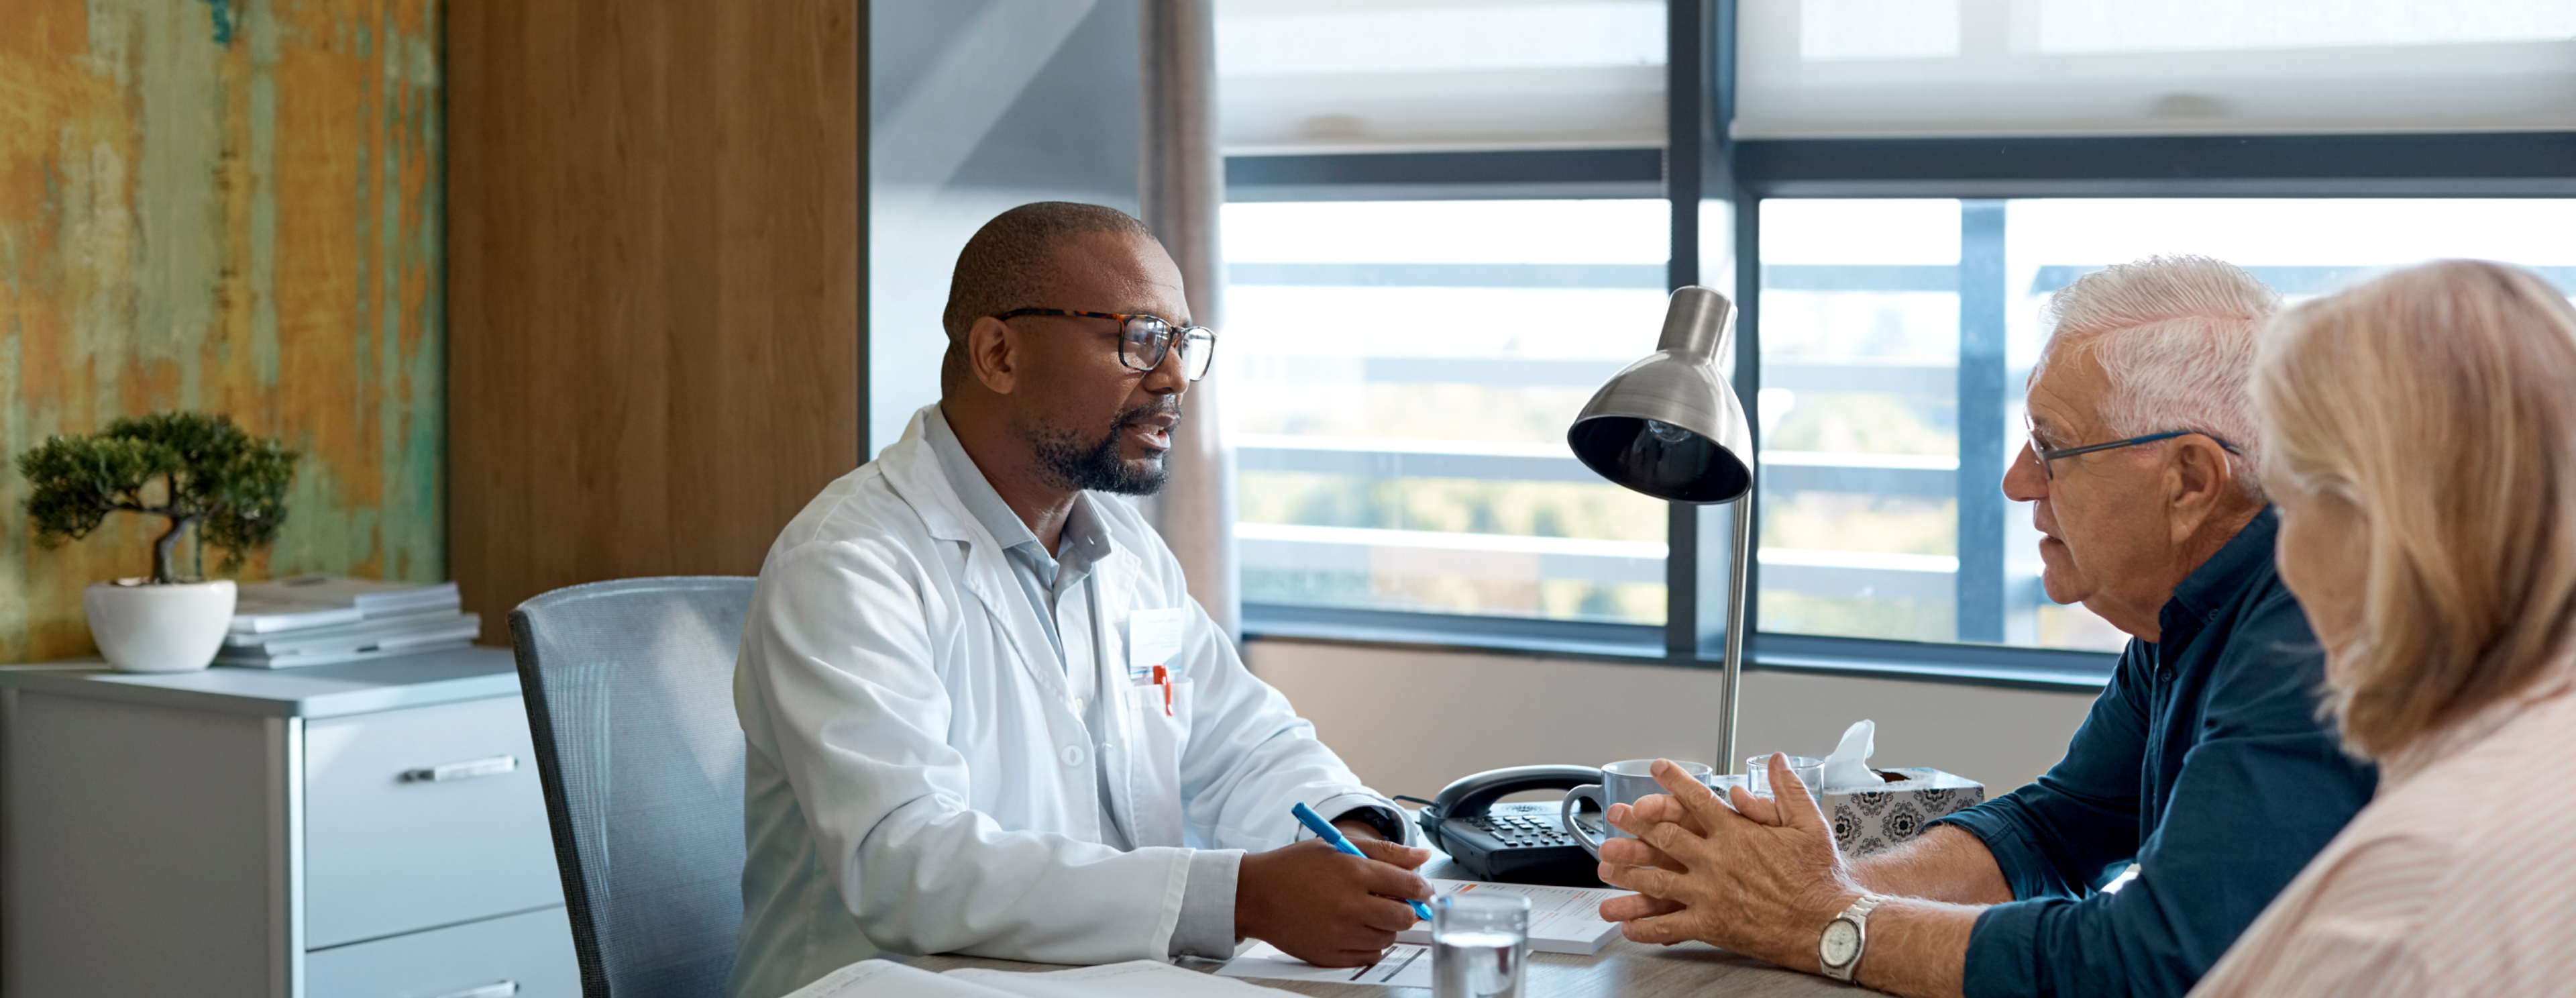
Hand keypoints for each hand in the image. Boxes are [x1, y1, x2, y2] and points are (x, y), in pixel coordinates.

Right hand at [1237, 835, 1433, 966]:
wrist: (1255, 895)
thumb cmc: (1294, 867)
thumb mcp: (1338, 846)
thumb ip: (1385, 852)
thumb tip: (1422, 856)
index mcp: (1353, 873)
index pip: (1409, 885)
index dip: (1422, 887)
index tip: (1421, 889)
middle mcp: (1349, 906)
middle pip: (1404, 917)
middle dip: (1406, 908)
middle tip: (1394, 901)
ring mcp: (1340, 934)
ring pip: (1388, 937)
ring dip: (1385, 925)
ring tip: (1365, 911)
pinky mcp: (1331, 955)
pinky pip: (1369, 956)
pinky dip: (1369, 944)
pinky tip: (1354, 928)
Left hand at [1593, 755, 1856, 970]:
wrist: (1829, 925)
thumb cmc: (1820, 876)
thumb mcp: (1810, 824)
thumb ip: (1787, 790)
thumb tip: (1776, 760)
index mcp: (1737, 833)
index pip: (1697, 799)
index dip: (1674, 782)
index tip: (1657, 768)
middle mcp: (1717, 860)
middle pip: (1665, 836)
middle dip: (1636, 824)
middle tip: (1616, 815)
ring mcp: (1710, 894)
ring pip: (1658, 878)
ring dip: (1629, 870)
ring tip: (1605, 866)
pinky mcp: (1712, 925)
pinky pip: (1670, 925)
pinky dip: (1646, 925)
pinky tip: (1627, 924)